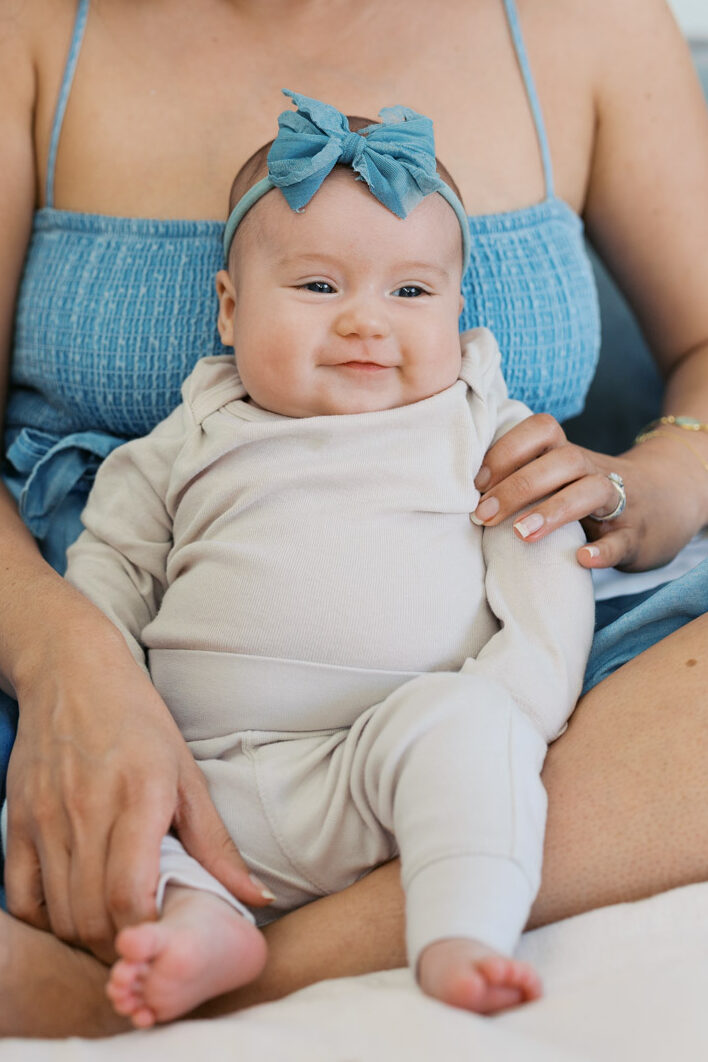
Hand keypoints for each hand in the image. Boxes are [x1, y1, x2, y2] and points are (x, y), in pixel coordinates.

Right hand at [4, 625, 271, 962]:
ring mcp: (46, 817)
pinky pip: (20, 897)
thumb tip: (259, 897)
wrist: (71, 673)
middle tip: (146, 944)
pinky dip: (47, 919)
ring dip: (88, 937)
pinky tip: (74, 910)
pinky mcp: (17, 820)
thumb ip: (217, 844)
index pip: (130, 896)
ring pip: (60, 913)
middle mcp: (87, 810)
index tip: (166, 942)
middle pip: (94, 916)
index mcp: (139, 797)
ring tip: (116, 931)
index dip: (147, 934)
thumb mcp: (187, 773)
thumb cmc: (138, 721)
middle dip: (122, 946)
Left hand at [471, 414, 702, 570]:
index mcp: (570, 454)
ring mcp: (621, 501)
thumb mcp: (560, 478)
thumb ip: (521, 477)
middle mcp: (594, 469)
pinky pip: (622, 539)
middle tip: (482, 516)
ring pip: (592, 491)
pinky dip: (602, 550)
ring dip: (554, 510)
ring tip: (521, 535)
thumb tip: (458, 494)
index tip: (474, 483)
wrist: (665, 505)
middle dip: (518, 486)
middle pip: (562, 460)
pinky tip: (580, 560)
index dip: (507, 449)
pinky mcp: (637, 535)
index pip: (543, 429)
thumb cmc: (588, 495)